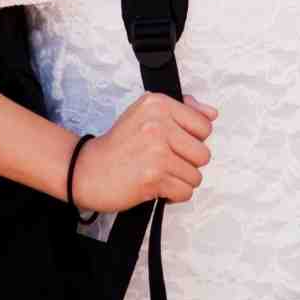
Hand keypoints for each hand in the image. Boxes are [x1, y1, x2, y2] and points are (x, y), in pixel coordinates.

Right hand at [71, 93, 217, 211]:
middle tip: (168, 162)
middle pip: (203, 153)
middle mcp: (159, 125)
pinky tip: (159, 187)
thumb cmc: (119, 144)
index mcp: (159, 105)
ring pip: (196, 175)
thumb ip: (183, 109)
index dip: (194, 139)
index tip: (177, 144)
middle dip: (188, 163)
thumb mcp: (147, 112)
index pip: (204, 125)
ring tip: (162, 174)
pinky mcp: (153, 178)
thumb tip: (212, 113)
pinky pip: (185, 192)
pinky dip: (174, 195)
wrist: (87, 170)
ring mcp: (157, 152)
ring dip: (180, 180)